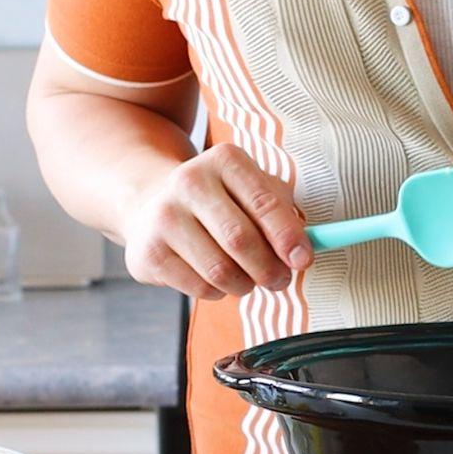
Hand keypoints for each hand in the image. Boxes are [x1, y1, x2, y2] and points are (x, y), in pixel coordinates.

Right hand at [122, 144, 312, 299]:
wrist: (153, 204)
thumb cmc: (222, 201)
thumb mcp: (255, 191)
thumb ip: (284, 215)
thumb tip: (301, 253)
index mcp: (225, 160)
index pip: (264, 202)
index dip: (288, 236)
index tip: (303, 260)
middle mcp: (190, 181)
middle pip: (241, 240)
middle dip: (269, 269)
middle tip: (280, 279)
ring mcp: (164, 216)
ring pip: (221, 271)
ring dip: (245, 285)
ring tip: (249, 279)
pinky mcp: (149, 251)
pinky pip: (199, 288)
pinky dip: (219, 292)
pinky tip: (218, 279)